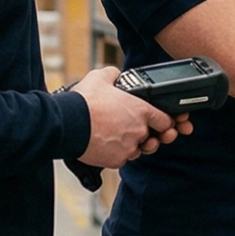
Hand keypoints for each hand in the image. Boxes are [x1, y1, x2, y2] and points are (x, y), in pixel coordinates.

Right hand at [71, 65, 185, 170]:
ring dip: (129, 144)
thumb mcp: (100, 76)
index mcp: (141, 111)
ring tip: (115, 136)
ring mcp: (128, 148)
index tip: (156, 122)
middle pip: (151, 137)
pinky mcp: (116, 160)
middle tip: (128, 128)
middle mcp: (139, 131)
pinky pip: (121, 158)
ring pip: (136, 150)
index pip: (166, 121)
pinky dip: (115, 153)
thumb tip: (115, 75)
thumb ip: (114, 74)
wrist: (68, 123)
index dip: (162, 121)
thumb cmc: (85, 101)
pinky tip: (104, 143)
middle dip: (143, 134)